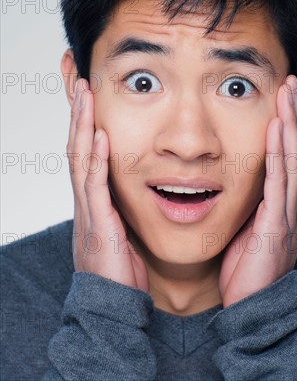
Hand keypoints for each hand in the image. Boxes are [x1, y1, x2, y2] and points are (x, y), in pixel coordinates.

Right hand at [66, 78, 148, 291]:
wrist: (112, 306)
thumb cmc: (121, 268)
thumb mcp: (123, 226)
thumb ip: (123, 201)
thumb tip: (133, 182)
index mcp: (94, 197)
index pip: (85, 149)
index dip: (84, 119)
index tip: (86, 90)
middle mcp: (87, 199)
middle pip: (77, 146)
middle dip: (77, 111)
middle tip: (77, 77)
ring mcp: (89, 211)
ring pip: (80, 160)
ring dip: (82, 125)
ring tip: (85, 94)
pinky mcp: (99, 226)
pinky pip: (94, 188)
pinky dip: (95, 160)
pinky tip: (98, 136)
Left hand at [219, 75, 296, 306]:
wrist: (252, 306)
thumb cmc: (246, 265)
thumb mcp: (248, 223)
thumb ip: (251, 198)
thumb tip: (241, 175)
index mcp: (284, 200)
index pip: (293, 152)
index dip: (294, 121)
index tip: (290, 92)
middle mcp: (291, 201)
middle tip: (293, 79)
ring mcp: (287, 212)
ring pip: (296, 158)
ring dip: (292, 122)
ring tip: (287, 92)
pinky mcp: (277, 224)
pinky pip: (280, 182)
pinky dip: (280, 152)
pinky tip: (277, 128)